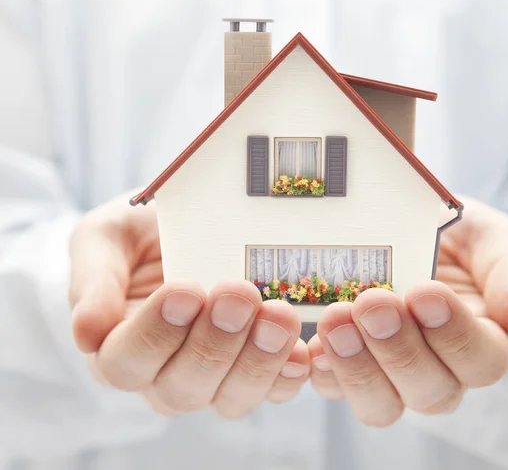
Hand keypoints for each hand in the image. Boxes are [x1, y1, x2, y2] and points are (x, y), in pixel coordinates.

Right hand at [69, 193, 308, 416]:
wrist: (187, 226)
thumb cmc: (141, 234)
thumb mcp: (105, 237)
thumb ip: (93, 279)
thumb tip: (87, 332)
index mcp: (118, 346)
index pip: (126, 362)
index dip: (154, 334)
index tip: (185, 289)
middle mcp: (163, 374)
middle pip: (182, 387)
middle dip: (214, 343)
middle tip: (239, 294)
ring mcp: (214, 377)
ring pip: (230, 397)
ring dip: (257, 360)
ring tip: (278, 315)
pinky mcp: (254, 367)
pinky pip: (273, 389)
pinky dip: (289, 375)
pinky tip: (304, 351)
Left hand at [308, 196, 507, 425]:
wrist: (397, 223)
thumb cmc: (450, 231)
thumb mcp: (486, 234)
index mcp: (483, 340)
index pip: (483, 361)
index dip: (456, 335)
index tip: (425, 291)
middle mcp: (440, 368)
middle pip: (431, 392)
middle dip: (400, 350)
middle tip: (373, 303)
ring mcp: (389, 372)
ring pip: (382, 405)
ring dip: (357, 367)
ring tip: (336, 319)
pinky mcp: (346, 365)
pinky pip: (334, 388)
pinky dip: (322, 371)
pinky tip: (310, 344)